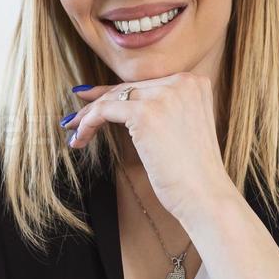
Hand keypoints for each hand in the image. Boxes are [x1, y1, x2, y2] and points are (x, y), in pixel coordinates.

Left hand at [64, 74, 235, 222]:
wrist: (206, 196)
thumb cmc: (193, 173)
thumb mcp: (183, 129)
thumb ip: (163, 109)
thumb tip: (121, 102)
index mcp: (193, 82)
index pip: (145, 85)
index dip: (115, 92)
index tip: (90, 99)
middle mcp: (182, 82)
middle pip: (128, 89)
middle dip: (97, 103)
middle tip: (75, 117)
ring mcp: (165, 95)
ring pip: (113, 98)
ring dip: (88, 115)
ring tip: (73, 130)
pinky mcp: (146, 113)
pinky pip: (104, 111)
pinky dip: (87, 124)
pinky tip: (79, 139)